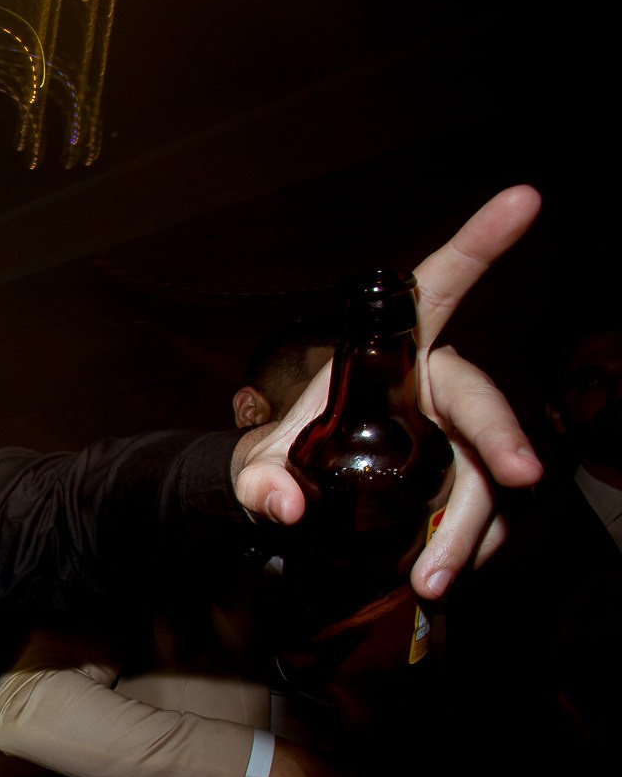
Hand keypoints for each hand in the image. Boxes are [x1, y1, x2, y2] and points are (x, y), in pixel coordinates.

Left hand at [232, 186, 545, 597]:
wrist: (283, 505)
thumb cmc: (274, 466)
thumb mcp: (252, 474)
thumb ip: (258, 486)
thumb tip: (283, 505)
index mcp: (388, 356)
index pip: (435, 290)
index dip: (477, 242)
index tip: (523, 197)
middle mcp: (430, 389)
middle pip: (481, 401)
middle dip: (505, 435)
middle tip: (519, 476)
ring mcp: (451, 439)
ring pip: (486, 473)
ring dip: (471, 527)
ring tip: (432, 579)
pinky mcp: (460, 485)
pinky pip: (484, 514)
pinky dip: (470, 548)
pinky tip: (442, 578)